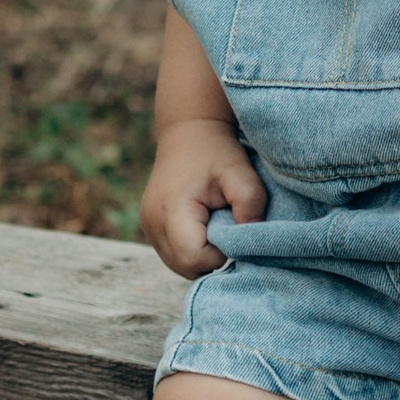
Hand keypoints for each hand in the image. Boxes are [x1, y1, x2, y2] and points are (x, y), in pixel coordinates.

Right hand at [140, 115, 266, 278]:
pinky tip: (203, 225)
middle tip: (226, 225)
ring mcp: (148, 228)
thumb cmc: (216, 151)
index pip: (194, 259)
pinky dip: (192, 249)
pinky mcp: (151, 228)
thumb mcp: (240, 171)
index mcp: (171, 211)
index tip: (232, 227)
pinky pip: (174, 255)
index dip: (220, 253)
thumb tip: (250, 239)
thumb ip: (251, 204)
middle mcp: (152, 224)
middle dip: (212, 257)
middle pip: (186, 268)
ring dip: (202, 255)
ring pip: (180, 266)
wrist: (189, 131)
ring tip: (215, 223)